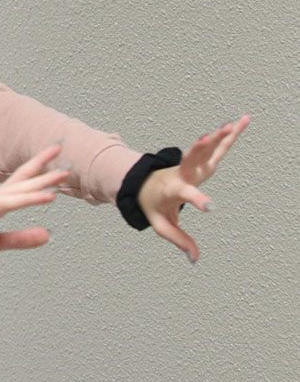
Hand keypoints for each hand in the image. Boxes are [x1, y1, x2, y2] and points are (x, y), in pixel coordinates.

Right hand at [0, 145, 68, 265]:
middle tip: (66, 170)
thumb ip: (20, 238)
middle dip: (42, 179)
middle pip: (18, 188)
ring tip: (45, 193)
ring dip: (22, 196)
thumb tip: (47, 235)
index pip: (23, 185)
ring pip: (1, 200)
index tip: (64, 166)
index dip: (42, 174)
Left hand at [138, 114, 250, 262]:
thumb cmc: (152, 204)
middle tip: (210, 136)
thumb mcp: (161, 224)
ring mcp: (191, 165)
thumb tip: (195, 260)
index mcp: (172, 189)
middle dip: (202, 149)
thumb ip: (179, 240)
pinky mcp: (199, 161)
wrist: (142, 184)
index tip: (209, 208)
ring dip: (220, 136)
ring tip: (234, 123)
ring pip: (206, 149)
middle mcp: (182, 173)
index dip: (196, 201)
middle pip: (193, 160)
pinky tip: (240, 122)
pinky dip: (227, 135)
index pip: (185, 195)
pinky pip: (215, 147)